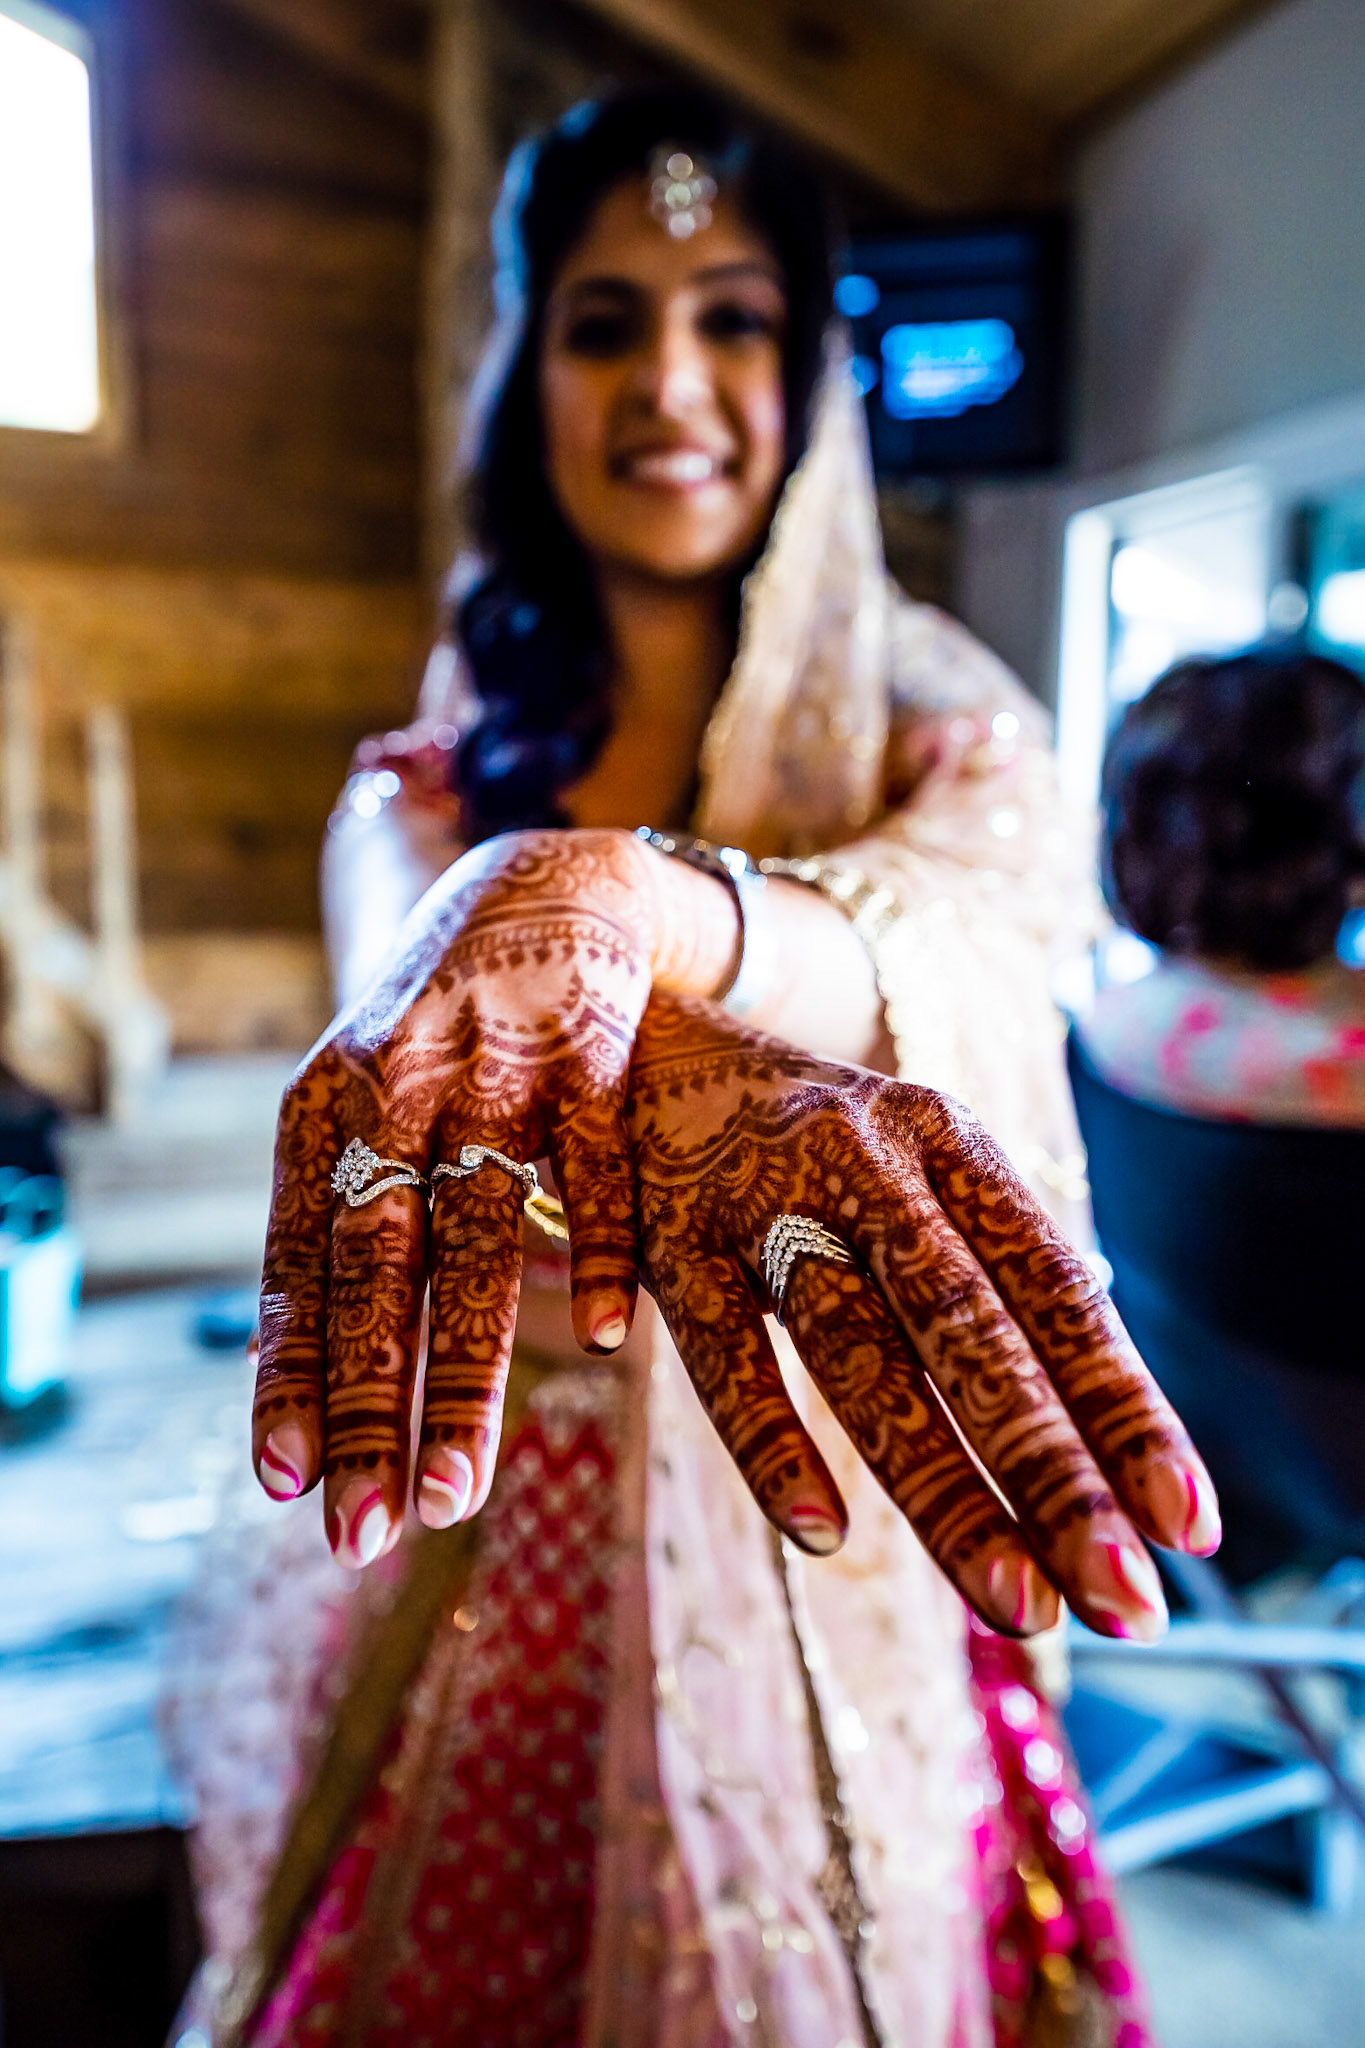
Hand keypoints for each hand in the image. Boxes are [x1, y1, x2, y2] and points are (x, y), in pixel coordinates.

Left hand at [252, 828, 727, 1565]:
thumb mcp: (367, 1108)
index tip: (281, 1480)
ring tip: (460, 1493)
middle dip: (369, 1405)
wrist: (535, 890)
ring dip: (467, 1370)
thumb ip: (344, 1227)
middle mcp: (398, 1085)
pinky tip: (603, 1340)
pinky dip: (601, 1247)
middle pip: (378, 1266)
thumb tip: (289, 1392)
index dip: (289, 1368)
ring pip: (476, 1234)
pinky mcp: (592, 1047)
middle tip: (364, 1529)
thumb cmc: (437, 1037)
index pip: (300, 1258)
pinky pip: (594, 1161)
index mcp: (328, 1109)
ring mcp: (497, 1063)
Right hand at [627, 993, 1220, 1640]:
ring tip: (1014, 1601)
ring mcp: (764, 1197)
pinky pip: (721, 1350)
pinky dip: (769, 1439)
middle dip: (1054, 1470)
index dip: (1127, 1406)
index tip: (1190, 1528)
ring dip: (940, 1484)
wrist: (650, 1040)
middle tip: (1124, 1596)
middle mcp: (870, 1162)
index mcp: (951, 1147)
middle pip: (973, 1329)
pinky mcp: (671, 1238)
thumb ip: (992, 1288)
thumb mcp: (916, 1177)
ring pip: (860, 1351)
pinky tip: (821, 1531)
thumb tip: (1105, 1446)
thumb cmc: (816, 1149)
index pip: (1057, 1288)